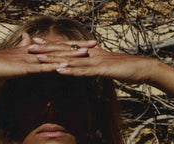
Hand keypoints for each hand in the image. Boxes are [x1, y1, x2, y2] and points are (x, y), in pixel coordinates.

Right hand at [0, 32, 96, 81]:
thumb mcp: (11, 55)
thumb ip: (22, 47)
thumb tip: (29, 38)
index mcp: (32, 50)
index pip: (55, 46)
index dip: (70, 44)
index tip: (84, 43)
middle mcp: (34, 52)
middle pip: (60, 48)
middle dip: (77, 46)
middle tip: (95, 44)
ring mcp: (30, 59)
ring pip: (54, 57)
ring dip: (70, 55)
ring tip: (86, 54)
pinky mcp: (25, 68)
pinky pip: (42, 67)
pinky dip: (54, 67)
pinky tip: (65, 66)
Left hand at [27, 38, 154, 84]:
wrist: (142, 68)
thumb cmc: (126, 69)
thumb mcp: (107, 68)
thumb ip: (95, 66)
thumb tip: (85, 68)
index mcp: (91, 53)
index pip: (68, 47)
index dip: (52, 45)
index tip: (37, 43)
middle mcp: (91, 54)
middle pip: (65, 51)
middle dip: (47, 49)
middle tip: (30, 47)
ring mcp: (96, 61)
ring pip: (71, 60)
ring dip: (54, 59)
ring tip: (39, 58)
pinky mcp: (102, 70)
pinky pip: (83, 71)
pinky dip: (71, 70)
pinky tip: (60, 70)